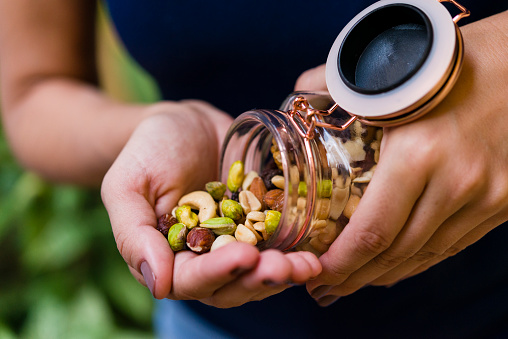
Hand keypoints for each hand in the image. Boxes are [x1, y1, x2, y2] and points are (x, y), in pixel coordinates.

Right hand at [101, 100, 320, 307]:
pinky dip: (294, 250)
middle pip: (230, 285)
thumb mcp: (127, 185)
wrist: (183, 124)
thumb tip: (158, 286)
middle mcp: (201, 259)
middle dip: (258, 280)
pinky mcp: (256, 226)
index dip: (218, 273)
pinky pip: (276, 246)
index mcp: (167, 258)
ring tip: (308, 265)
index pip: (190, 280)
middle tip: (285, 267)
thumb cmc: (147, 151)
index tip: (244, 257)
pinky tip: (315, 250)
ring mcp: (232, 244)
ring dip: (283, 273)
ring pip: (257, 273)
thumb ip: (133, 235)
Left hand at [296, 14, 507, 305]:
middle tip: (327, 287)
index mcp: (419, 154)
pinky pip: (455, 244)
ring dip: (387, 275)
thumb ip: (332, 85)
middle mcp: (458, 184)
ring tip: (355, 282)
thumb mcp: (389, 73)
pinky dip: (422, 260)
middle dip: (356, 277)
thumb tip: (296, 100)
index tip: (317, 273)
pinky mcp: (506, 201)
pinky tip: (399, 264)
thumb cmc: (451, 61)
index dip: (341, 264)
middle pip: (397, 254)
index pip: (372, 232)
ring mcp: (488, 197)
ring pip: (427, 256)